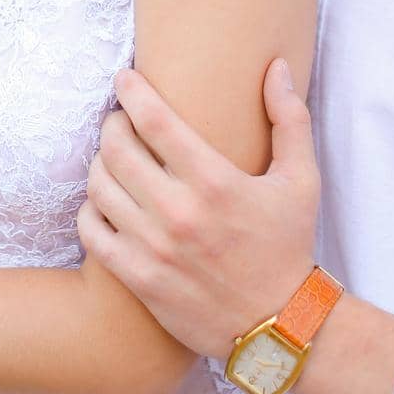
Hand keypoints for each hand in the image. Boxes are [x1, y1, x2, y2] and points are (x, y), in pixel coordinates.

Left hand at [77, 59, 320, 359]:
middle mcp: (179, 213)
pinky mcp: (140, 278)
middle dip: (112, 124)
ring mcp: (154, 248)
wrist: (282, 327)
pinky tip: (106, 202)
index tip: (125, 78)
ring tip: (114, 160)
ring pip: (98, 186)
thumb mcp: (301, 180)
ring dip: (100, 164)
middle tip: (120, 121)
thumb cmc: (290, 246)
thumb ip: (288, 118)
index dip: (131, 91)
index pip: (153, 121)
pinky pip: (91, 231)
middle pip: (116, 149)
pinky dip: (91, 209)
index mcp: (215, 183)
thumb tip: (275, 66)